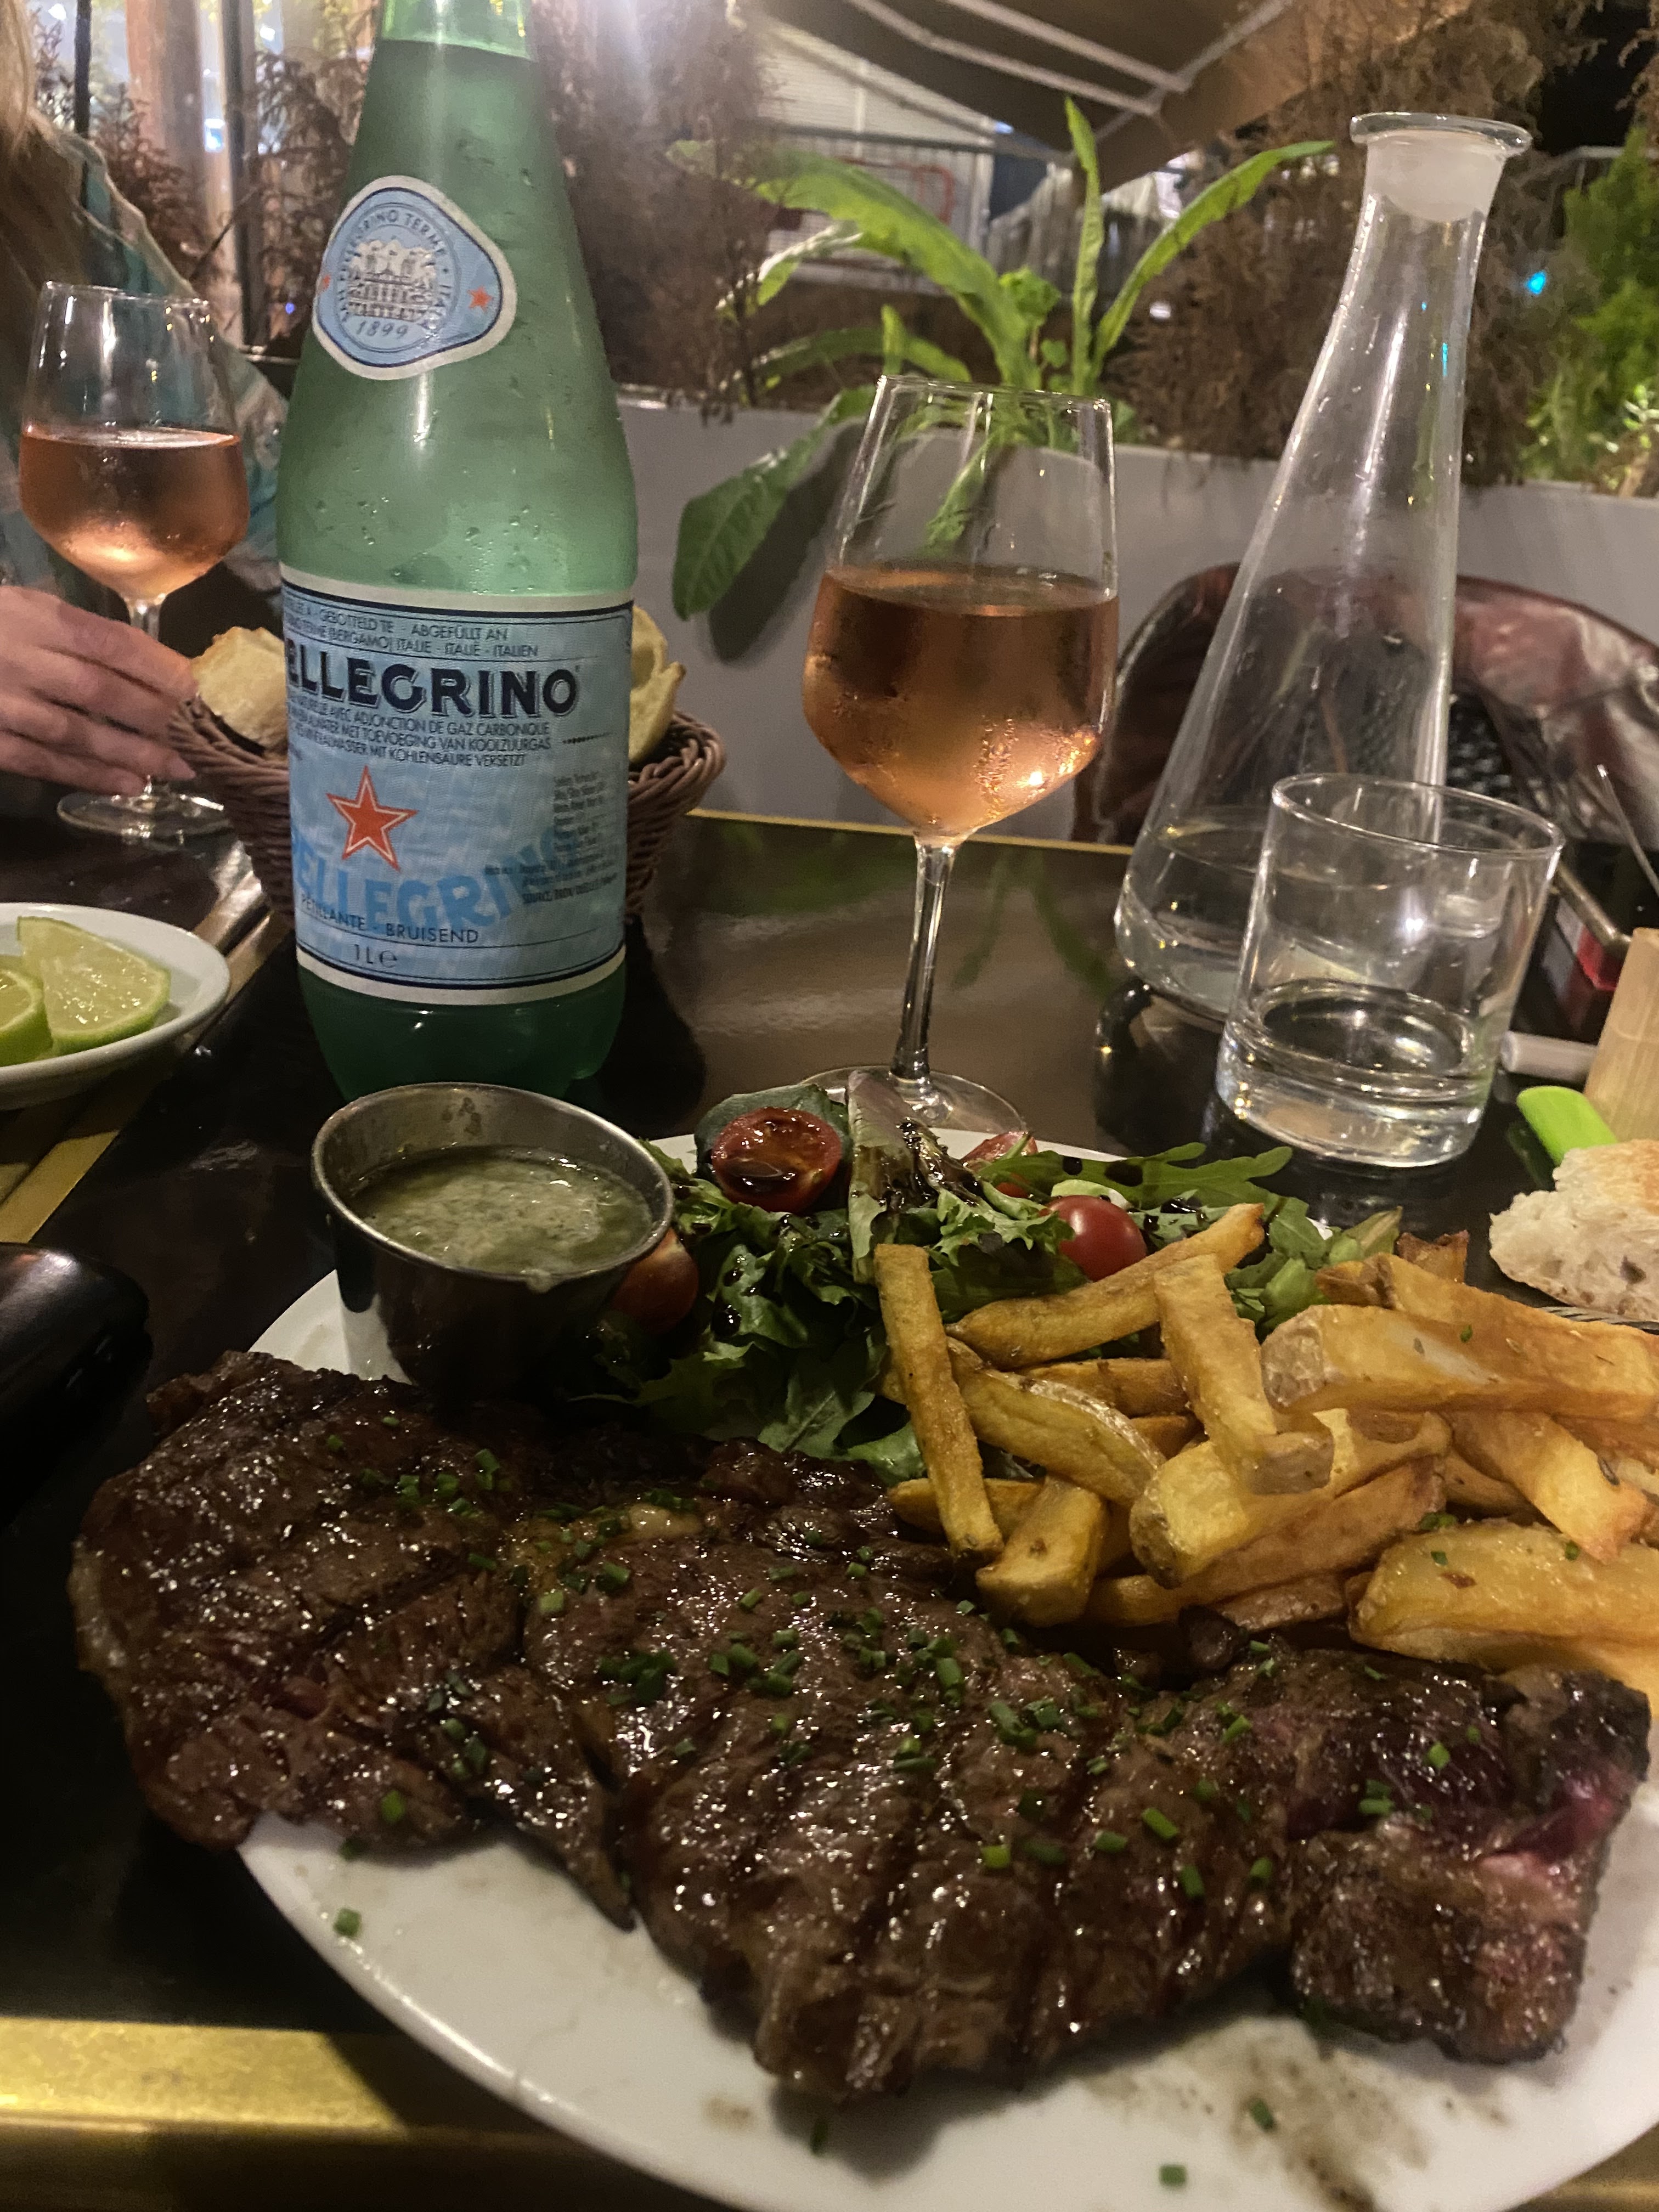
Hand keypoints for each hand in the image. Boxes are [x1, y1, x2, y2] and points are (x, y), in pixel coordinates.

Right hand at [0, 587, 197, 794]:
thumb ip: (71, 627)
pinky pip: (42, 761)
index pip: (109, 642)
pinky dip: (87, 776)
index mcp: (33, 616)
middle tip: (200, 740)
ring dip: (132, 755)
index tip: (197, 689)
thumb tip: (146, 660)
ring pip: (77, 733)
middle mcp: (20, 657)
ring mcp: (1, 702)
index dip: (158, 668)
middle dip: (157, 718)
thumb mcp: (18, 604)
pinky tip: (126, 785)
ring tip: (176, 770)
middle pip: (101, 691)